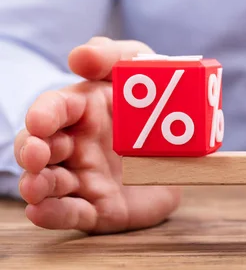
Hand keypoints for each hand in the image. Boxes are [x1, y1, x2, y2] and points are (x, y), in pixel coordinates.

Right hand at [14, 38, 180, 233]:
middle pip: (41, 147)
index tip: (41, 121)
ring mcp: (84, 177)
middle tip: (37, 155)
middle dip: (32, 150)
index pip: (55, 108)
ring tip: (35, 187)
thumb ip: (113, 56)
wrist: (188, 151)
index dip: (45, 114)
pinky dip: (54, 214)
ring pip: (50, 182)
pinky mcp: (99, 207)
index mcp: (84, 110)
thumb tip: (79, 55)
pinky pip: (73, 213)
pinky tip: (40, 212)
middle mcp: (76, 144)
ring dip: (37, 184)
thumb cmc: (156, 103)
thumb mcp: (141, 69)